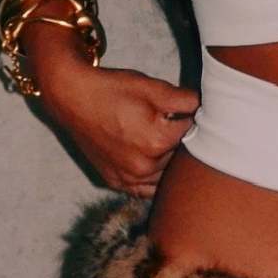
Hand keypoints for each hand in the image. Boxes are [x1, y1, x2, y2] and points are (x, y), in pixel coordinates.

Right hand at [29, 45, 200, 193]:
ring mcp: (128, 178)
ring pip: (164, 177)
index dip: (193, 121)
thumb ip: (184, 100)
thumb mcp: (152, 87)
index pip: (192, 134)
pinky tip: (152, 164)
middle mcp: (144, 167)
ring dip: (168, 163)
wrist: (71, 96)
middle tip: (174, 126)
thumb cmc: (112, 89)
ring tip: (159, 141)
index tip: (188, 113)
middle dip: (181, 143)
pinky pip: (144, 190)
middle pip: (179, 159)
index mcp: (157, 142)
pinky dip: (152, 180)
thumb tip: (206, 108)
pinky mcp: (115, 182)